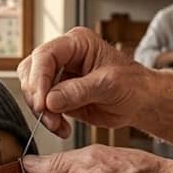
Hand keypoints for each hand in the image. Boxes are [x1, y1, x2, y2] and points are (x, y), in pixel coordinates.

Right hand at [17, 27, 150, 138]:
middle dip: (37, 96)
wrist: (141, 102)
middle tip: (48, 116)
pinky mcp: (58, 94)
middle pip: (31, 71)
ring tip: (58, 126)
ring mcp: (59, 75)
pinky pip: (42, 107)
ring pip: (32, 90)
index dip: (38, 79)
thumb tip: (49, 101)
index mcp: (76, 43)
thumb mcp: (109, 85)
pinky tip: (62, 128)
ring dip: (41, 112)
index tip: (41, 103)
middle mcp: (63, 56)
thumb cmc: (133, 85)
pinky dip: (48, 120)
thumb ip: (78, 91)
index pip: (45, 55)